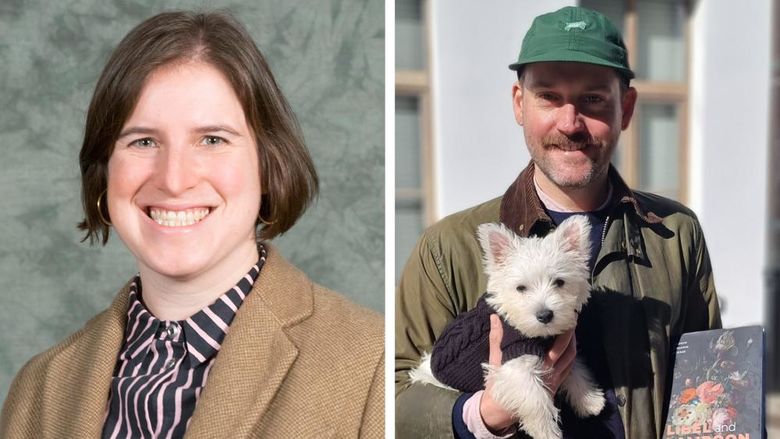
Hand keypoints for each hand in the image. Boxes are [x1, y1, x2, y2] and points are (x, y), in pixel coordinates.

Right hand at [479, 316, 577, 431]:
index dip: (564, 333)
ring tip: (569, 331)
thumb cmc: (498, 385)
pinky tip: (565, 349)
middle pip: (568, 352)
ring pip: (570, 361)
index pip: (557, 347)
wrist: (501, 411)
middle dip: (571, 336)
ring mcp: (554, 382)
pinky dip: (569, 357)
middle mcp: (550, 374)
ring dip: (572, 345)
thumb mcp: (496, 360)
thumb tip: (495, 317)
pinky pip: (568, 370)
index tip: (563, 319)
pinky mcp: (554, 386)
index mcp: (538, 367)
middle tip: (571, 320)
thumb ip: (497, 338)